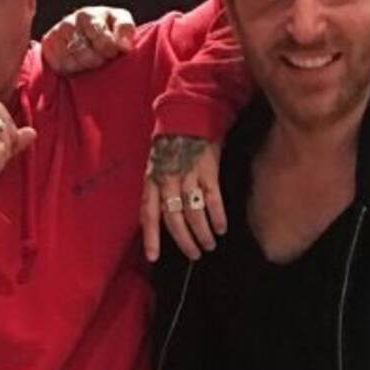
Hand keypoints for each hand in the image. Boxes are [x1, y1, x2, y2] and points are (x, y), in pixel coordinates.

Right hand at [41, 6, 135, 73]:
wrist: (87, 33)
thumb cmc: (108, 29)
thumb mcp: (121, 23)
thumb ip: (125, 29)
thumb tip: (124, 45)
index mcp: (89, 15)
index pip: (101, 40)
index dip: (109, 51)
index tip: (112, 53)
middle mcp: (69, 21)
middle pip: (84, 54)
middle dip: (96, 61)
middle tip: (100, 59)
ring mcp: (56, 33)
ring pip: (70, 61)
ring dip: (82, 67)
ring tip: (88, 62)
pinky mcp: (48, 45)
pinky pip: (58, 65)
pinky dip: (69, 69)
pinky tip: (76, 63)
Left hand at [141, 135, 225, 261]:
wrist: (189, 113)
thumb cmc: (172, 140)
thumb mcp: (156, 163)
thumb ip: (158, 188)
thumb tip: (162, 214)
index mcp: (152, 180)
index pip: (149, 214)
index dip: (151, 237)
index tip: (153, 257)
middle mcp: (168, 181)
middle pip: (174, 220)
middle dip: (185, 241)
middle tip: (194, 254)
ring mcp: (188, 176)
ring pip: (194, 214)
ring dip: (202, 234)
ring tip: (209, 245)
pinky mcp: (208, 170)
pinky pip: (212, 200)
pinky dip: (217, 217)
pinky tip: (221, 228)